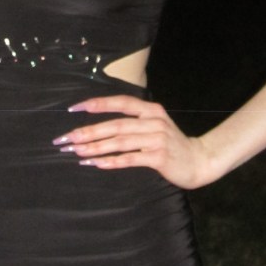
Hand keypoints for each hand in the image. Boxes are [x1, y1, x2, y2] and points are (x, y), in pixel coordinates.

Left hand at [54, 95, 214, 189]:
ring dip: (95, 147)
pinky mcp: (159, 157)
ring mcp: (157, 139)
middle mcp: (153, 121)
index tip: (73, 109)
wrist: (199, 160)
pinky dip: (111, 161)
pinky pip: (130, 158)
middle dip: (88, 131)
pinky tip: (96, 163)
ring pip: (119, 141)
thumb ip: (133, 121)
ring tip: (76, 152)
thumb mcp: (154, 125)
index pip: (119, 102)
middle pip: (115, 124)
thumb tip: (100, 123)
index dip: (96, 104)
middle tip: (67, 138)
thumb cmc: (170, 143)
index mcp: (150, 110)